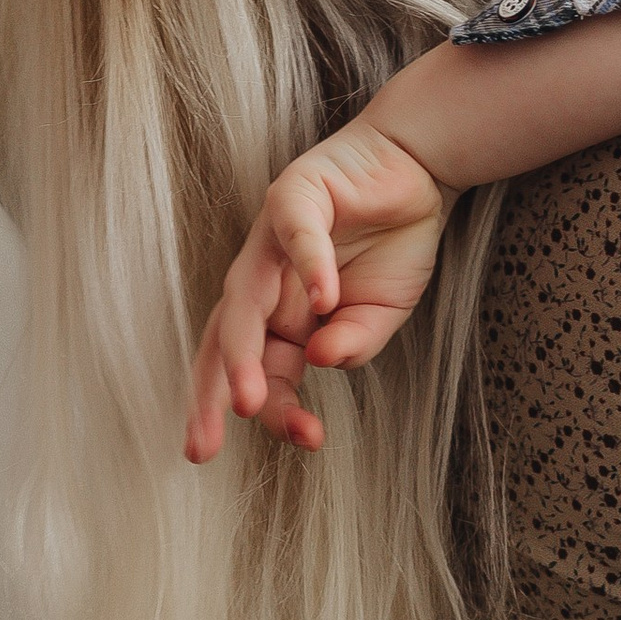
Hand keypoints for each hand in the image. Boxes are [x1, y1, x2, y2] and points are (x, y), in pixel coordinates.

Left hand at [184, 122, 451, 460]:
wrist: (416, 172)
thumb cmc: (391, 243)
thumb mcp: (382, 313)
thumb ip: (354, 343)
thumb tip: (324, 360)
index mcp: (279, 318)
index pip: (260, 374)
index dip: (276, 411)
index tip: (309, 440)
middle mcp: (262, 284)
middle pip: (222, 344)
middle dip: (210, 397)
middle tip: (204, 447)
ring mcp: (270, 240)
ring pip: (243, 299)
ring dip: (243, 351)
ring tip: (250, 397)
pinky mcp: (294, 195)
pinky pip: (295, 236)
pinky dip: (309, 266)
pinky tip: (327, 298)